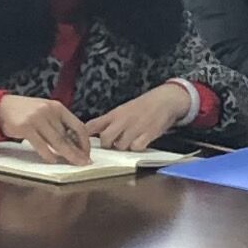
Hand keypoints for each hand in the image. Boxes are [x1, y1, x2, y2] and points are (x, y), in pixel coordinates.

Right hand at [0, 93, 95, 163]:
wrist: (0, 107)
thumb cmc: (25, 111)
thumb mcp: (45, 111)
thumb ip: (58, 123)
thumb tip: (74, 143)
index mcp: (57, 107)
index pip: (78, 125)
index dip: (85, 141)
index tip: (87, 152)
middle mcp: (49, 111)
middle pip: (68, 136)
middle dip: (78, 152)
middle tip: (84, 163)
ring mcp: (37, 119)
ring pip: (57, 141)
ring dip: (67, 155)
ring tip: (73, 164)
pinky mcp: (25, 127)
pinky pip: (41, 145)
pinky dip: (48, 154)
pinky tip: (53, 161)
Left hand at [85, 81, 200, 151]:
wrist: (164, 100)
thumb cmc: (142, 106)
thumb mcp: (122, 110)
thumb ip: (108, 121)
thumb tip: (91, 132)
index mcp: (114, 114)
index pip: (92, 125)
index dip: (85, 136)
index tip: (83, 142)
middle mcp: (122, 120)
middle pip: (105, 139)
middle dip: (107, 145)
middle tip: (113, 144)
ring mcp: (135, 128)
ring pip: (120, 146)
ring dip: (123, 147)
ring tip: (129, 140)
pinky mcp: (147, 134)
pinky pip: (136, 147)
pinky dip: (136, 147)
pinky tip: (139, 141)